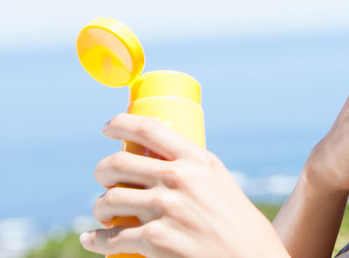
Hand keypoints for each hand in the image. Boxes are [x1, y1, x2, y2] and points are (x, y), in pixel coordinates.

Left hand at [80, 113, 289, 257]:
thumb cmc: (240, 227)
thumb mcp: (220, 185)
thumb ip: (193, 173)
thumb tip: (158, 168)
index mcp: (198, 160)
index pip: (148, 129)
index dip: (121, 124)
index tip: (109, 128)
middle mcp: (179, 179)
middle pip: (117, 164)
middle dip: (103, 173)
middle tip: (106, 183)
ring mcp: (165, 209)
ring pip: (108, 201)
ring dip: (100, 209)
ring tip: (105, 215)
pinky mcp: (155, 240)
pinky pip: (110, 237)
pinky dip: (96, 240)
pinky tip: (93, 239)